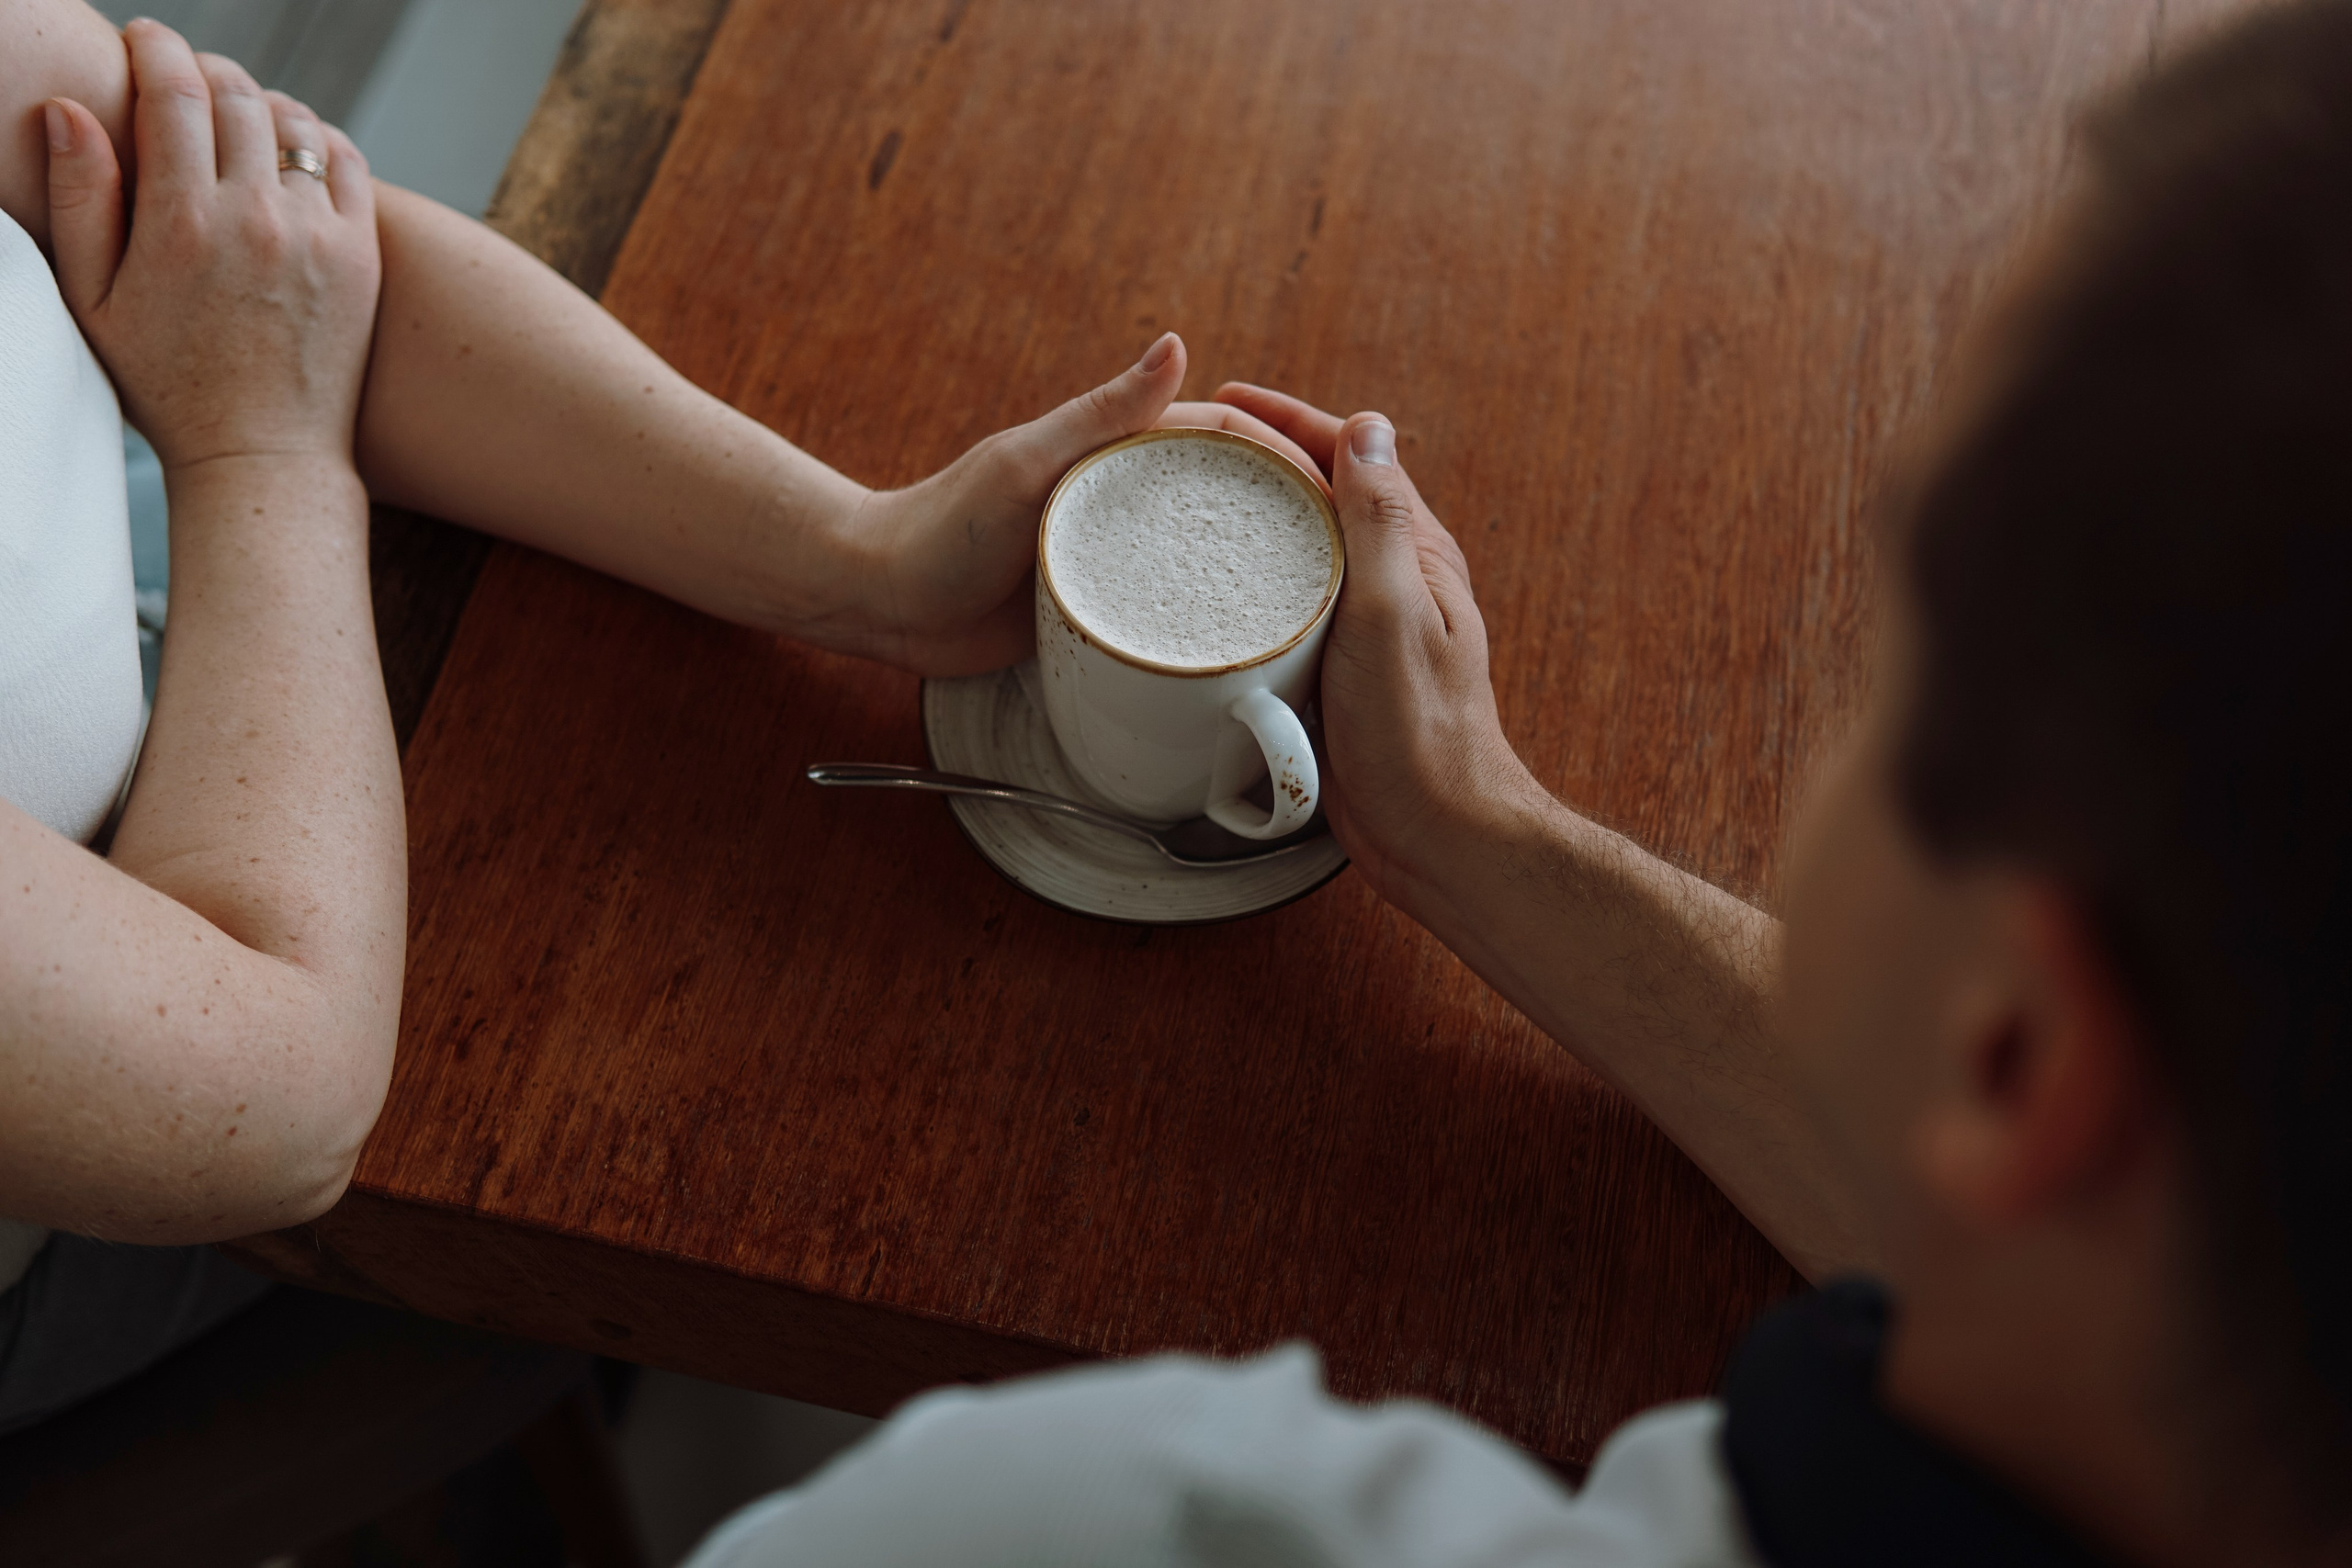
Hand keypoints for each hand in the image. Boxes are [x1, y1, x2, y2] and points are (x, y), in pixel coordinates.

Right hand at [44, 22, 378, 474]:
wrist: (263, 453)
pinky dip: (316, 137)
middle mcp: (256, 219)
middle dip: (205, 70)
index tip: (144, 41)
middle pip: (237, 95)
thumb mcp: (94, 299)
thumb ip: (81, 199)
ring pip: (294, 122)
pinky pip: (345, 161)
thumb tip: (69, 110)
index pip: (174, 90)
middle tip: (185, 80)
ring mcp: (317, 235)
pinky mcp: (361, 256)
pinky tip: (290, 148)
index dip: (155, 48)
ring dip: (261, 101)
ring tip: (235, 114)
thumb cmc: (166, 385)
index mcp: (181, 223)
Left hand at [832, 334, 1323, 673]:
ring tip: (1325, 611)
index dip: (1285, 454)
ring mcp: (1117, 562)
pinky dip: (1213, 632)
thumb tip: (1177, 344)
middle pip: (1231, 503)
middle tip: (1353, 558)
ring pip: (1207, 564)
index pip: (1225, 440)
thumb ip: (1101, 413)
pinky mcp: (1104, 617)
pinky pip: (1171, 621)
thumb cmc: (942, 524)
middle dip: (1292, 520)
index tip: (1340, 485)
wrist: (884, 602)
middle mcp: (1128, 504)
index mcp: (1119, 453)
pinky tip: (1256, 657)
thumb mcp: (1026, 463)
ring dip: (1261, 579)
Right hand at [1212, 383, 1546, 906]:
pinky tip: (1205, 596)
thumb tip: (1369, 427)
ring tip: (1184, 507)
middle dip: (1259, 460)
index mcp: (1414, 552)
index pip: (1351, 456)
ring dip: (1251, 522)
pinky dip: (1248, 586)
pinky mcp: (1334, 671)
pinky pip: (1287, 609)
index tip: (1227, 403)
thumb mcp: (1392, 613)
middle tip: (1186, 449)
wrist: (1434, 832)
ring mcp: (1362, 627)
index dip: (1290, 420)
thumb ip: (1380, 521)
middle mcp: (1392, 580)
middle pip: (1320, 496)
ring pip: (1301, 552)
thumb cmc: (1419, 732)